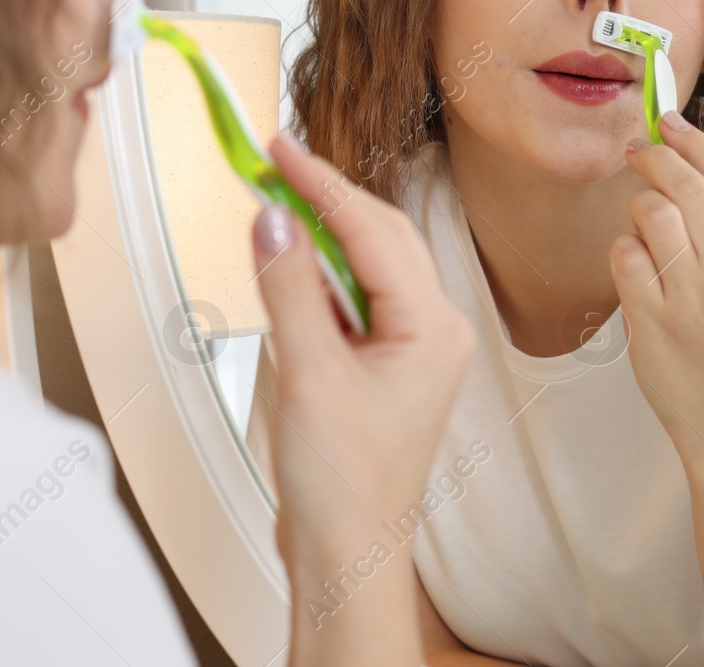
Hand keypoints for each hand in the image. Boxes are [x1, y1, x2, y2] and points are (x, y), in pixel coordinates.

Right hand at [252, 135, 475, 663]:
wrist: (347, 556)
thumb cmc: (345, 487)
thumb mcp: (308, 374)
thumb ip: (289, 288)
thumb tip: (274, 220)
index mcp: (432, 328)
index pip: (371, 229)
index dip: (320, 182)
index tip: (279, 148)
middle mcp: (432, 331)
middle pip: (378, 236)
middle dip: (323, 199)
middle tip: (270, 164)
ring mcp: (411, 348)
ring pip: (365, 265)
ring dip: (319, 237)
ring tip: (271, 207)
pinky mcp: (384, 365)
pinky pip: (354, 299)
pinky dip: (318, 277)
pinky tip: (287, 270)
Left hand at [610, 111, 703, 478]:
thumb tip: (691, 172)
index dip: (694, 142)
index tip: (669, 121)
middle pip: (686, 185)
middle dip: (654, 157)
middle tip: (636, 150)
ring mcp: (693, 300)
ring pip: (651, 214)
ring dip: (638, 211)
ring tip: (644, 234)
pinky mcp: (653, 323)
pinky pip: (624, 256)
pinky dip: (622, 254)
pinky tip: (635, 273)